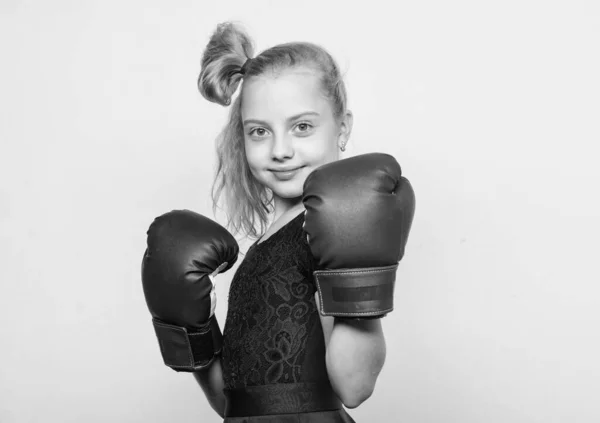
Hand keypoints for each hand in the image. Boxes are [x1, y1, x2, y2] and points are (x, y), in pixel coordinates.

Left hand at [302, 153, 414, 317]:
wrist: (354, 272)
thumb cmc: (381, 242)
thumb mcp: (404, 207)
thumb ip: (400, 183)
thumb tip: (389, 176)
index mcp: (364, 169)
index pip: (384, 166)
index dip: (389, 188)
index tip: (384, 205)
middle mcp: (336, 173)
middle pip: (358, 173)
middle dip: (365, 190)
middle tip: (368, 215)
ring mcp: (317, 189)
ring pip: (341, 186)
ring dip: (347, 199)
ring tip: (353, 221)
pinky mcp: (306, 204)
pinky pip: (325, 200)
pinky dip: (332, 210)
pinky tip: (339, 225)